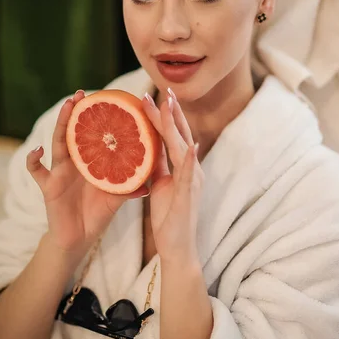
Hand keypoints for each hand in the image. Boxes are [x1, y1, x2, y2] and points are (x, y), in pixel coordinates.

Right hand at [26, 90, 148, 256]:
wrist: (79, 238)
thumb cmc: (98, 214)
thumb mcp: (116, 199)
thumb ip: (129, 190)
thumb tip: (150, 186)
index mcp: (93, 161)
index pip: (95, 134)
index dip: (100, 118)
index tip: (108, 99)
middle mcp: (76, 162)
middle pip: (76, 131)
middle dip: (77, 112)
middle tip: (82, 94)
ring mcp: (61, 171)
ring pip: (58, 143)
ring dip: (62, 123)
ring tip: (68, 106)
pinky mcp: (49, 186)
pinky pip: (36, 171)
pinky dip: (33, 160)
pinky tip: (38, 150)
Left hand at [142, 91, 204, 264]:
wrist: (177, 248)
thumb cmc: (168, 217)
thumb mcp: (160, 184)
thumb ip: (157, 165)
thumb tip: (146, 146)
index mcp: (182, 166)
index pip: (172, 135)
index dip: (165, 115)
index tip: (153, 95)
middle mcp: (191, 169)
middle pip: (180, 134)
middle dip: (171, 112)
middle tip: (163, 89)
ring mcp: (192, 181)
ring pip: (183, 147)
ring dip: (176, 125)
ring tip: (169, 104)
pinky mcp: (189, 195)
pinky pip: (189, 174)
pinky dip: (191, 159)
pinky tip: (190, 145)